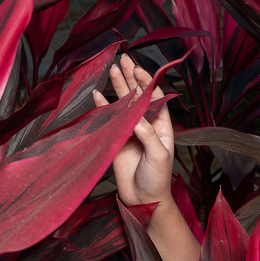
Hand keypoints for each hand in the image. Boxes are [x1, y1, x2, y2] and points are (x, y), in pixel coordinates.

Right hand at [93, 54, 174, 206]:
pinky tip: (97, 94)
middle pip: (138, 96)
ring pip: (124, 104)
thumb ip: (147, 134)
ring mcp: (130, 131)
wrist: (143, 200)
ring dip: (118, 87)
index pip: (155, 98)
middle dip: (132, 78)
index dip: (147, 82)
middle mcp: (146, 124)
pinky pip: (108, 118)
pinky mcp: (116, 139)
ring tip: (112, 69)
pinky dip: (103, 106)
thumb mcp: (158, 156)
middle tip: (124, 60)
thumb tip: (136, 115)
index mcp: (161, 126)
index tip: (139, 69)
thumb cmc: (157, 179)